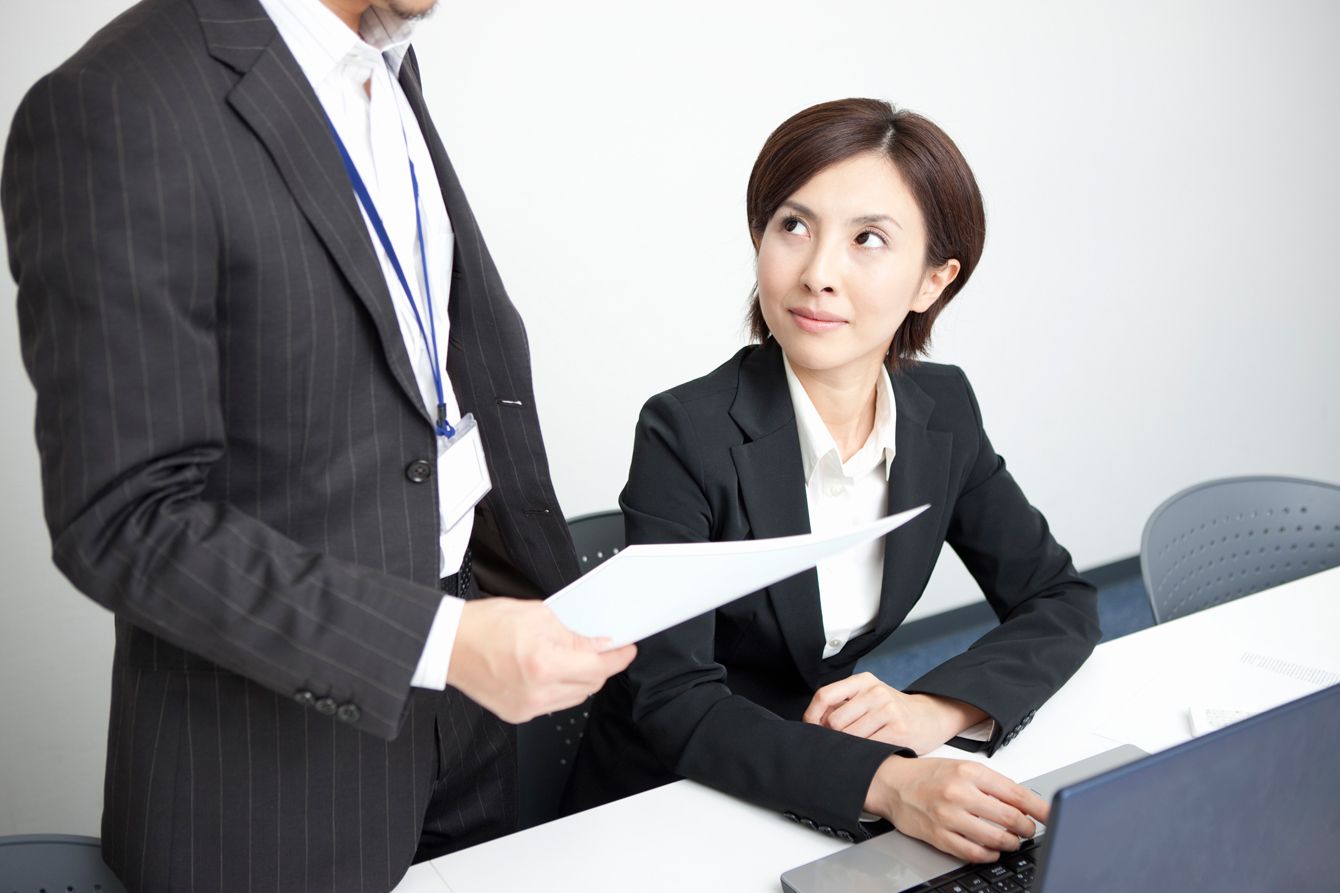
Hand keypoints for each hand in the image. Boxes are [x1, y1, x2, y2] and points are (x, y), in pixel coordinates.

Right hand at [446, 597, 635, 722]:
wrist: (449, 645)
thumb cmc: (484, 625)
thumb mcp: (538, 615)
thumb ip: (574, 632)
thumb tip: (599, 643)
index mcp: (543, 664)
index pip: (598, 666)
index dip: (618, 657)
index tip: (627, 649)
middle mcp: (537, 691)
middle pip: (590, 685)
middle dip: (600, 666)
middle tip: (601, 648)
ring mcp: (527, 707)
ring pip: (575, 697)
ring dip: (582, 678)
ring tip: (572, 657)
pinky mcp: (518, 714)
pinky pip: (554, 704)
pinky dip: (561, 688)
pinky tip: (552, 671)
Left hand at [802, 672, 985, 753]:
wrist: (929, 717)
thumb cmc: (891, 710)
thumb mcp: (868, 697)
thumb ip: (842, 705)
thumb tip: (812, 724)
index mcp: (863, 681)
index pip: (825, 695)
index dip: (811, 716)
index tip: (810, 729)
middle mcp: (875, 692)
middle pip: (835, 721)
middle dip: (831, 737)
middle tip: (837, 744)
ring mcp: (888, 710)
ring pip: (850, 736)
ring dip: (848, 748)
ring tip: (854, 750)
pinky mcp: (899, 730)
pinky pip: (869, 748)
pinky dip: (864, 755)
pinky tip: (868, 755)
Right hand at [865, 756, 1048, 862]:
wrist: (892, 783)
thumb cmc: (929, 775)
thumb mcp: (963, 768)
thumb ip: (992, 784)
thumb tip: (1024, 803)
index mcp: (970, 772)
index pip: (1017, 793)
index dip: (1040, 809)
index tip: (1052, 816)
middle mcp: (960, 793)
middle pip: (1010, 818)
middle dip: (1026, 828)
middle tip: (1028, 830)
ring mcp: (949, 816)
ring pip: (995, 838)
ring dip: (1011, 843)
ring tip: (1012, 841)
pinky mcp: (939, 835)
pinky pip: (973, 852)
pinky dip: (989, 854)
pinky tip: (992, 849)